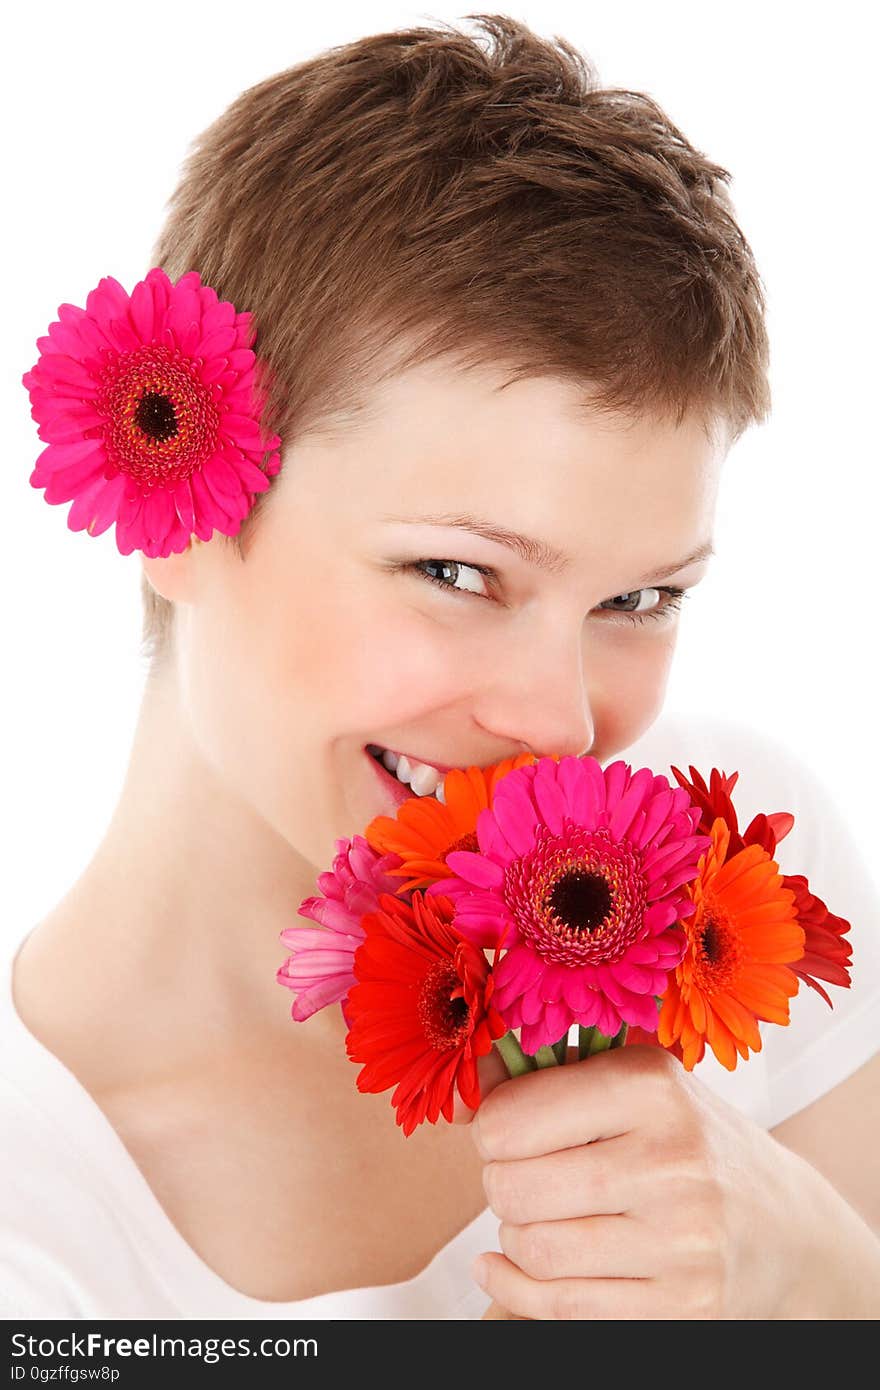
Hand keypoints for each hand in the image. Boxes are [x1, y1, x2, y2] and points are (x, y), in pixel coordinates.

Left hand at [456, 1043, 819, 1319]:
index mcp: (652, 1086)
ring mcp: (681, 1241)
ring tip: (541, 1213)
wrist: (784, 1225)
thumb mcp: (629, 1080)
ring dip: (514, 1235)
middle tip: (523, 1174)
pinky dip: (516, 1288)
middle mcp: (671, 1161)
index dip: (490, 1127)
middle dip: (500, 1183)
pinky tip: (512, 1265)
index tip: (506, 1129)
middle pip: (512, 1189)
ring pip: (531, 1250)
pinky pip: (559, 1306)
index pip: (510, 1120)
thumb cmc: (685, 1139)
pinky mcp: (681, 1306)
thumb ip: (540, 1073)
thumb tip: (462, 1085)